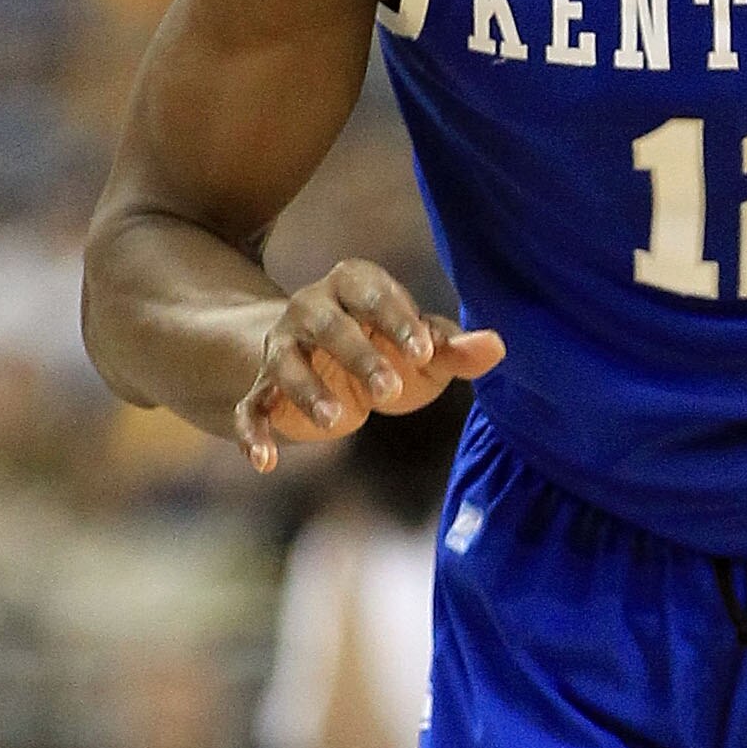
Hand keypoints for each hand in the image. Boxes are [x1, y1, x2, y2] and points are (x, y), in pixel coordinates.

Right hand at [234, 259, 504, 472]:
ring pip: (284, 363)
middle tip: (390, 391)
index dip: (397, 319)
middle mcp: (310, 309)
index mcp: (353, 285)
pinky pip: (249, 407)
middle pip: (324, 323)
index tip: (425, 350)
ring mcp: (282, 348)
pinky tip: (264, 462)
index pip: (372, 293)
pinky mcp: (263, 389)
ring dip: (306, 390)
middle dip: (355, 354)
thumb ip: (454, 349)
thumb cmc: (390, 347)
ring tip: (335, 422)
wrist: (329, 365)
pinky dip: (253, 432)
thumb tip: (496, 346)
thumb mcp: (423, 348)